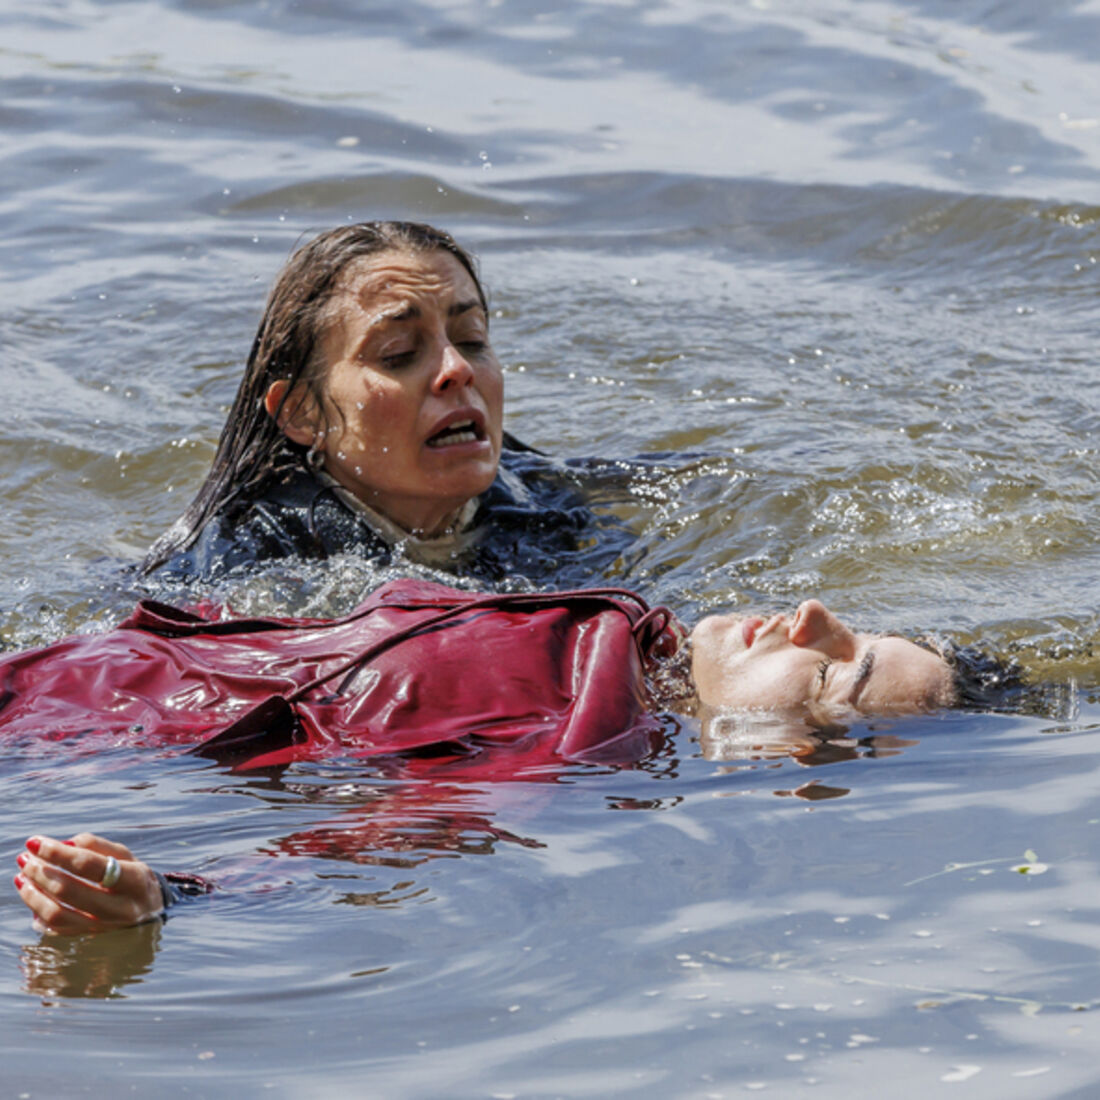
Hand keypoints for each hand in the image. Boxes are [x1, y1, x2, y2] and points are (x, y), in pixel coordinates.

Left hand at [14, 833, 163, 934]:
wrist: (150, 910)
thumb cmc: (133, 876)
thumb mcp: (125, 855)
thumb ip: (95, 845)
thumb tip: (61, 845)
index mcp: (135, 880)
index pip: (89, 865)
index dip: (57, 853)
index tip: (35, 842)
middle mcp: (121, 907)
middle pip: (69, 891)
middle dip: (40, 872)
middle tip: (25, 858)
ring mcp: (105, 927)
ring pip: (58, 914)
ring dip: (33, 895)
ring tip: (22, 877)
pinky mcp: (90, 938)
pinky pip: (56, 929)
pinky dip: (38, 913)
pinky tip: (33, 897)